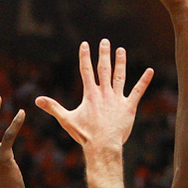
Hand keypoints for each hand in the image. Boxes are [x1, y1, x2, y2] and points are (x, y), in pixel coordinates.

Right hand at [35, 39, 152, 154]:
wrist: (102, 146)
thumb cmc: (85, 135)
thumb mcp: (66, 120)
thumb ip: (53, 107)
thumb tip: (37, 100)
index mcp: (90, 94)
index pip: (86, 70)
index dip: (85, 56)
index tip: (85, 44)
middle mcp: (104, 93)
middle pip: (104, 69)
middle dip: (103, 54)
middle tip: (105, 41)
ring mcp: (117, 99)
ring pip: (120, 76)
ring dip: (120, 62)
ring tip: (121, 50)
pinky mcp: (129, 107)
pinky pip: (138, 91)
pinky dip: (144, 81)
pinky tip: (150, 71)